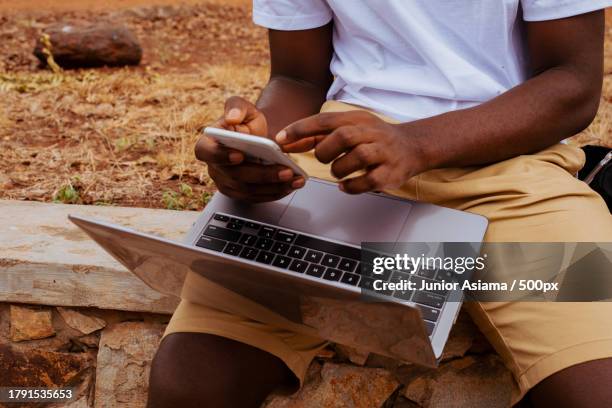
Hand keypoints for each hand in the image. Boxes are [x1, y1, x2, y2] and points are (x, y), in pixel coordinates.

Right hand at [194, 96, 304, 201]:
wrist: (257, 138)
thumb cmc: (246, 122)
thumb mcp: (243, 108)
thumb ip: (236, 107)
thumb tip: (232, 117)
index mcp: (208, 144)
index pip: (206, 152)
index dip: (221, 155)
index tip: (240, 155)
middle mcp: (214, 167)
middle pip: (235, 176)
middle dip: (262, 175)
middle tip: (285, 170)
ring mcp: (226, 183)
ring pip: (248, 190)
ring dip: (273, 187)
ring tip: (293, 178)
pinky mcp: (240, 194)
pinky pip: (256, 198)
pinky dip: (275, 193)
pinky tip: (291, 186)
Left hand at [275, 111, 428, 193]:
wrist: (413, 146)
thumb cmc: (375, 138)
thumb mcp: (350, 128)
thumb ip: (320, 134)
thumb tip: (288, 141)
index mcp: (357, 119)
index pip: (325, 120)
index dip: (301, 129)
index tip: (281, 139)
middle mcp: (372, 133)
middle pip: (343, 136)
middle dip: (325, 151)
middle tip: (322, 158)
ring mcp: (383, 153)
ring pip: (357, 157)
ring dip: (339, 169)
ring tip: (337, 171)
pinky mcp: (390, 173)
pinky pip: (369, 181)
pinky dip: (351, 186)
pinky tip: (345, 185)